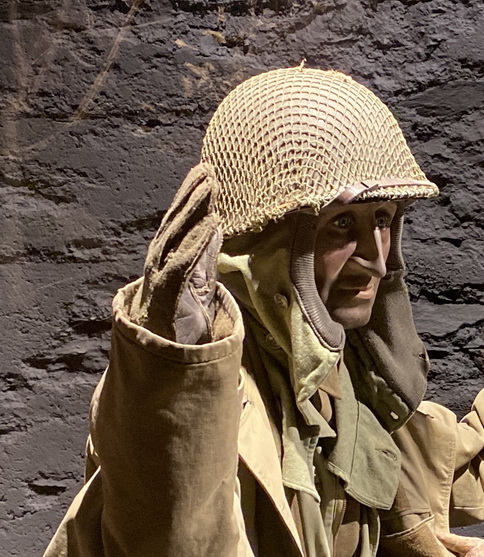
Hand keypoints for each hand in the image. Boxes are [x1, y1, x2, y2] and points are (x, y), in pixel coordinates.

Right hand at [131, 163, 222, 343]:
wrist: (161, 351)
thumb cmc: (179, 312)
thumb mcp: (198, 277)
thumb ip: (204, 251)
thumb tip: (215, 223)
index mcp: (167, 254)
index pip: (179, 219)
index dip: (191, 194)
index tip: (207, 171)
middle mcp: (160, 260)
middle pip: (176, 221)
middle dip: (191, 194)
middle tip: (209, 170)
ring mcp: (160, 275)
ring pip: (177, 236)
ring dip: (194, 210)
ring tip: (211, 189)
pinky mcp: (167, 294)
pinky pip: (183, 264)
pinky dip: (198, 243)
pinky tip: (212, 225)